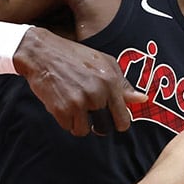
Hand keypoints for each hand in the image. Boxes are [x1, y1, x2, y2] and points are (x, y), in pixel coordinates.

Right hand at [13, 27, 147, 135]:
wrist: (42, 53)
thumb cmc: (75, 56)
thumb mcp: (105, 63)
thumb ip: (123, 84)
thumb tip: (142, 99)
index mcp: (110, 83)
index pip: (123, 119)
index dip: (119, 123)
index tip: (113, 120)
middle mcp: (96, 94)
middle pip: (104, 128)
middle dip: (99, 124)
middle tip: (90, 113)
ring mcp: (78, 103)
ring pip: (84, 130)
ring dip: (79, 123)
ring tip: (74, 105)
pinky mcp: (60, 109)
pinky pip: (68, 127)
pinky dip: (66, 120)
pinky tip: (63, 104)